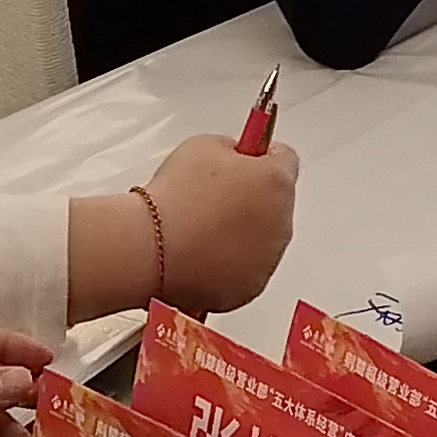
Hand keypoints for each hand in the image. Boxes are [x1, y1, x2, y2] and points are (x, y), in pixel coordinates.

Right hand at [77, 133, 301, 315]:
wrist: (151, 247)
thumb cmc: (175, 197)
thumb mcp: (205, 146)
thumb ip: (233, 151)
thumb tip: (236, 160)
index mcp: (277, 181)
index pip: (285, 159)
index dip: (260, 158)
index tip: (244, 160)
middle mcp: (281, 223)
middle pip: (275, 203)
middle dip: (252, 199)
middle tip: (214, 197)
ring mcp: (267, 260)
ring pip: (262, 240)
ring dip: (242, 234)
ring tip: (201, 230)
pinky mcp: (248, 290)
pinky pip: (244, 271)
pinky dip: (228, 265)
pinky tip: (200, 255)